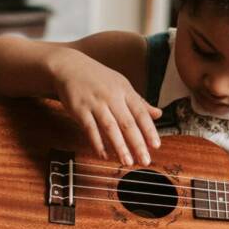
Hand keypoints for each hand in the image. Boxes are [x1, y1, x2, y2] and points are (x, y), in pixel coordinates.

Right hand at [50, 49, 161, 165]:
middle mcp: (111, 96)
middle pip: (127, 123)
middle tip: (145, 161)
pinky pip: (90, 129)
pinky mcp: (79, 109)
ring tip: (127, 162)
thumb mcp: (121, 85)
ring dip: (119, 146)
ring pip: (110, 127)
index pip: (140, 113)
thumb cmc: (98, 78)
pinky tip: (104, 155)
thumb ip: (139, 102)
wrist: (70, 66)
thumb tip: (158, 114)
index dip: (149, 130)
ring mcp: (95, 103)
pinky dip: (97, 143)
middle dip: (137, 143)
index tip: (156, 146)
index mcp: (124, 90)